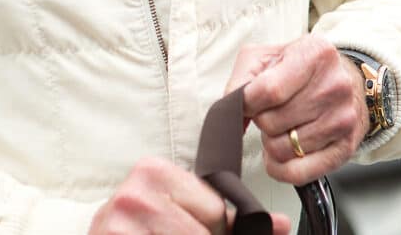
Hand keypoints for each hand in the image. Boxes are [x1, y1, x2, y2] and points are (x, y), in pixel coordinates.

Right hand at [89, 156, 290, 233]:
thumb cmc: (142, 229)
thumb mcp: (180, 212)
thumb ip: (227, 218)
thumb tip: (280, 226)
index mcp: (153, 171)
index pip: (214, 208)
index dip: (214, 229)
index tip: (195, 228)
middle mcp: (135, 193)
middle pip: (203, 232)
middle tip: (176, 232)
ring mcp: (120, 222)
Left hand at [225, 36, 368, 185]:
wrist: (345, 79)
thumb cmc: (300, 67)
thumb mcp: (266, 56)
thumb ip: (241, 78)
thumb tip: (230, 109)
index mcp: (314, 54)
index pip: (268, 91)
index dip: (247, 102)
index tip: (246, 103)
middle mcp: (334, 85)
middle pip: (273, 121)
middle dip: (261, 120)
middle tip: (270, 111)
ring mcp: (342, 119)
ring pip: (282, 149)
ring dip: (272, 141)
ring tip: (281, 126)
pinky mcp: (345, 149)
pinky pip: (299, 174)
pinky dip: (281, 167)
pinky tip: (283, 150)